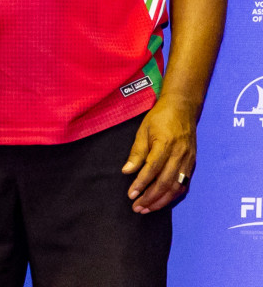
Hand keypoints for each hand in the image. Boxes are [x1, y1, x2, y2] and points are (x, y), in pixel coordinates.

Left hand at [123, 96, 197, 212]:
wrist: (183, 109)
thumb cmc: (160, 118)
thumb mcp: (143, 130)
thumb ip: (136, 152)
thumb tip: (127, 171)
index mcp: (165, 144)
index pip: (152, 169)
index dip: (141, 183)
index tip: (131, 195)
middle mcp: (179, 155)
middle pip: (165, 182)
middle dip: (150, 198)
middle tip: (137, 208)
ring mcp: (188, 161)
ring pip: (176, 187)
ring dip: (161, 201)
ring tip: (146, 209)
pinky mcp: (192, 165)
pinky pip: (183, 185)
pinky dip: (172, 196)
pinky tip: (162, 202)